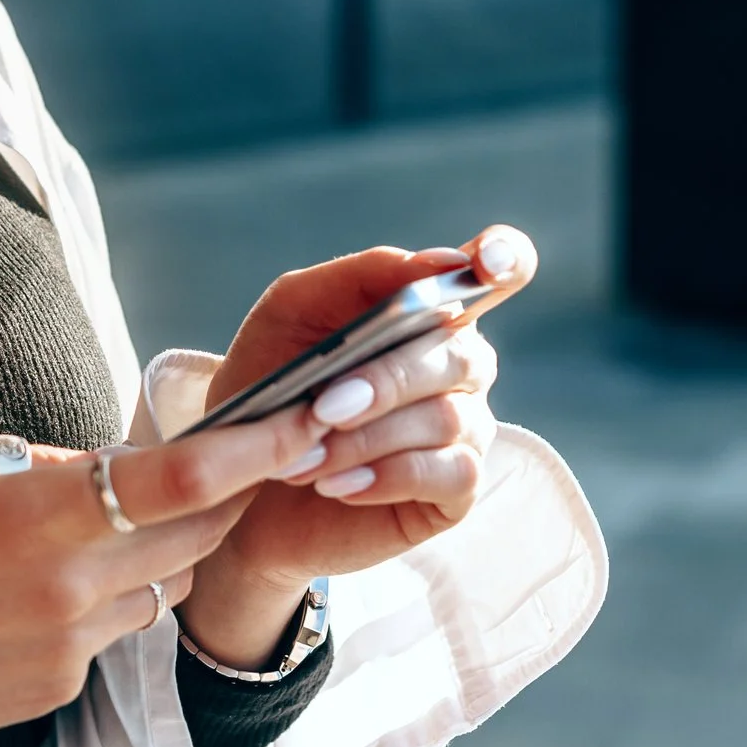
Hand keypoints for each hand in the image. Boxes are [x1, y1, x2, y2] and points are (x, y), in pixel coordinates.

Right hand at [0, 403, 326, 744]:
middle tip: (249, 455)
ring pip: (161, 584)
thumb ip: (32, 454)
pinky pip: (112, 631)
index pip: (178, 478)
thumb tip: (100, 458)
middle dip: (233, 491)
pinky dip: (103, 599)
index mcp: (36, 512)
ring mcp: (66, 645)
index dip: (252, 448)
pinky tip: (40, 588)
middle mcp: (68, 584)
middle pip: (196, 531)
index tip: (298, 419)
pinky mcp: (55, 686)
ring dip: (160, 547)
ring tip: (104, 523)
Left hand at [174, 226, 534, 669]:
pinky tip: (337, 485)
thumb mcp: (293, 311)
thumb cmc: (272, 381)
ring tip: (304, 458)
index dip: (504, 257)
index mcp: (431, 308)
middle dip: (386, 380)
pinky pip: (451, 475)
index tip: (485, 261)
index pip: (499, 266)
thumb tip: (438, 263)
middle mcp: (461, 363)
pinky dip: (386, 477)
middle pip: (459, 355)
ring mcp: (468, 427)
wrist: (242, 481)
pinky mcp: (458, 490)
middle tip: (322, 408)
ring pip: (446, 419)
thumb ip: (362, 275)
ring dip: (365, 439)